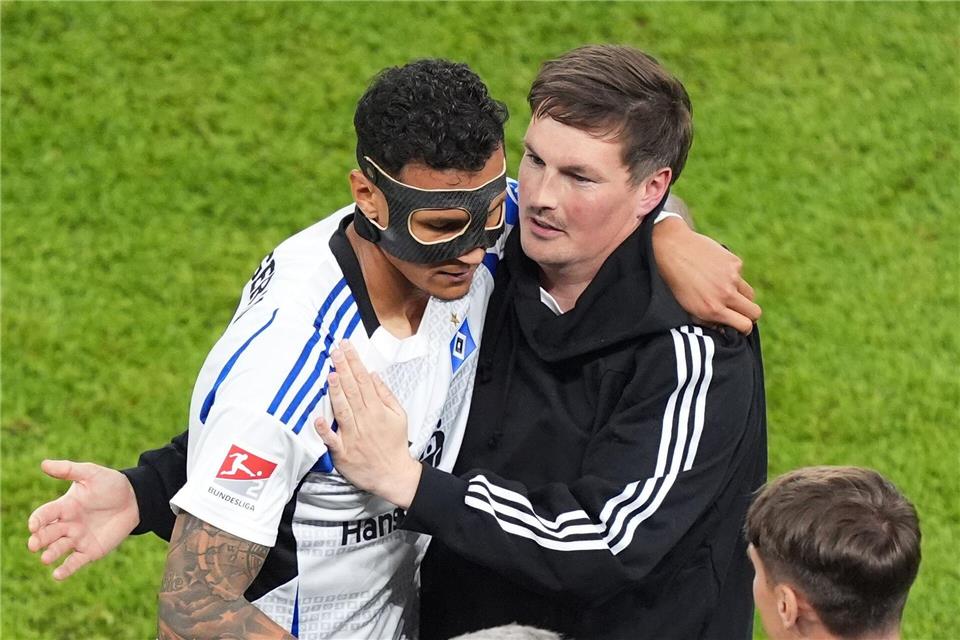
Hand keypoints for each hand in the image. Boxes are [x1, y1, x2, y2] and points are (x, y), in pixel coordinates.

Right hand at [27, 459, 139, 579]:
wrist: (135, 499)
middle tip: (34, 544)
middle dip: (39, 539)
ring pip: (58, 549)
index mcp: (64, 507)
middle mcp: (67, 525)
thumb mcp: (91, 474)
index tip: (34, 525)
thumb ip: (69, 470)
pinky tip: (58, 574)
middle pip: (47, 534)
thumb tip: (44, 464)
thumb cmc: (110, 484)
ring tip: (46, 558)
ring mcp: (77, 539)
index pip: (44, 515)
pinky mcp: (90, 551)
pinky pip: (74, 563)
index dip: (37, 520)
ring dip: (50, 554)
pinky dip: (65, 570)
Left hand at [314, 341, 421, 508]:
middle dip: (344, 369)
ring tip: (331, 374)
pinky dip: (325, 430)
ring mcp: (353, 436)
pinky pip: (332, 440)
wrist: (393, 475)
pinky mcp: (343, 452)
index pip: (364, 381)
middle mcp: (365, 420)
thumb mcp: (399, 416)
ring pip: (343, 410)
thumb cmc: (394, 445)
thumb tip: (373, 376)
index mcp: (378, 410)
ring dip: (336, 392)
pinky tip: (317, 418)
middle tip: (335, 351)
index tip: (347, 347)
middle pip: (353, 391)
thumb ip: (386, 395)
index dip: (355, 363)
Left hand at [653, 217, 761, 333]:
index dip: (745, 328)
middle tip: (739, 311)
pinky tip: (715, 270)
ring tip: (723, 289)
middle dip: (749, 315)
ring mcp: (732, 278)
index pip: (745, 326)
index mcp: (712, 309)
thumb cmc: (676, 282)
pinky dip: (732, 276)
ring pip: (750, 294)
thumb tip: (723, 329)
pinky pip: (740, 275)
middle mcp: (725, 295)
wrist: (671, 249)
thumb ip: (706, 321)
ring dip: (741, 295)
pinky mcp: (735, 262)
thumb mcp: (686, 308)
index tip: (741, 325)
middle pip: (755, 312)